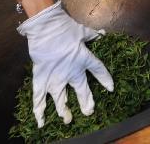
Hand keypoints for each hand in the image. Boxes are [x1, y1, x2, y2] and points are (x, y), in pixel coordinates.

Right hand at [16, 0, 113, 127]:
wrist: (45, 27)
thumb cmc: (65, 28)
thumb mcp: (82, 31)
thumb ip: (93, 35)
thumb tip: (103, 34)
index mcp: (84, 59)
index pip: (99, 71)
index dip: (105, 79)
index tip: (110, 88)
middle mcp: (72, 72)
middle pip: (82, 90)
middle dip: (86, 102)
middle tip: (89, 111)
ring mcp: (56, 78)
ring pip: (62, 99)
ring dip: (65, 110)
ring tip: (68, 119)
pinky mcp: (41, 78)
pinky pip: (40, 98)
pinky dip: (39, 111)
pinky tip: (42, 121)